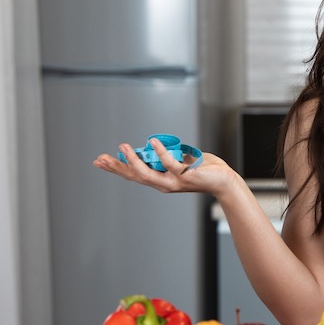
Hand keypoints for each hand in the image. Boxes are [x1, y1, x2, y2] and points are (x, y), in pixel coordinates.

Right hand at [93, 137, 236, 196]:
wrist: (223, 180)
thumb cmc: (204, 170)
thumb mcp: (179, 163)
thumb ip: (166, 157)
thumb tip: (154, 145)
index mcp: (160, 180)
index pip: (134, 175)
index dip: (117, 168)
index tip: (100, 161)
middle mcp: (164, 184)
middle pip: (135, 176)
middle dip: (117, 167)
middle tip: (100, 159)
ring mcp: (174, 181)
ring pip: (148, 173)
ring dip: (133, 160)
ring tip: (123, 147)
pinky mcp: (186, 175)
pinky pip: (170, 163)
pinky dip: (160, 152)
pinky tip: (153, 141)